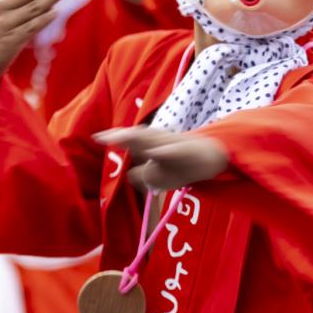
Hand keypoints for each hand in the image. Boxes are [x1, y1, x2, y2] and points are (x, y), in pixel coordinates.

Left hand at [95, 126, 229, 191]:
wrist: (216, 156)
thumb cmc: (184, 163)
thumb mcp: (160, 172)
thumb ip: (142, 173)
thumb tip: (130, 175)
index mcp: (153, 145)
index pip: (130, 140)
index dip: (113, 138)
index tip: (97, 137)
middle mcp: (161, 141)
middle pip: (137, 137)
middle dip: (118, 136)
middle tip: (99, 136)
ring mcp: (174, 145)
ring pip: (152, 141)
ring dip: (135, 139)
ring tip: (117, 138)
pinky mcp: (188, 151)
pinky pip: (174, 151)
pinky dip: (164, 151)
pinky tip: (155, 153)